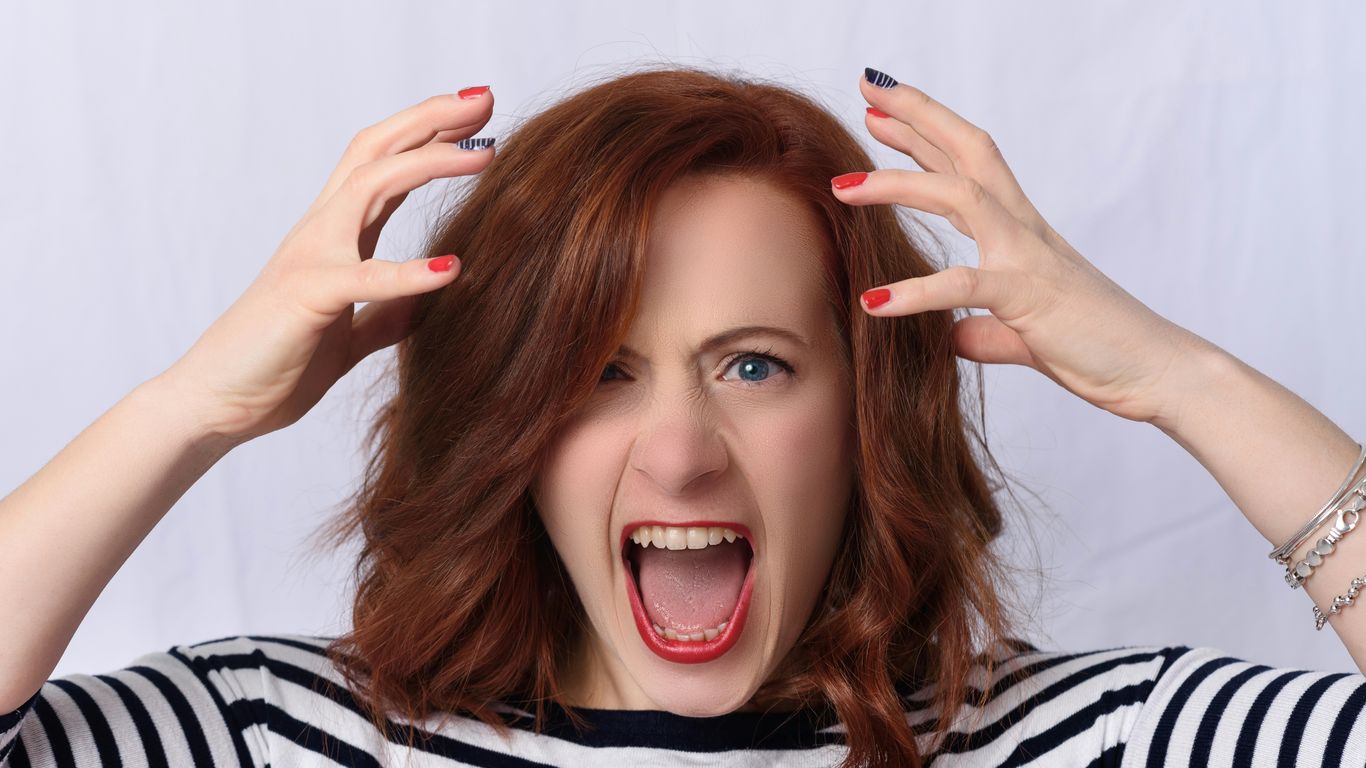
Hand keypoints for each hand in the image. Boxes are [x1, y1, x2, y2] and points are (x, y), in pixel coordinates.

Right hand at [158, 87, 495, 446]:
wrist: (214, 404)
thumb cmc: (272, 365)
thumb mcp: (346, 337)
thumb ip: (384, 315)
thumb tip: (427, 301)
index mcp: (333, 238)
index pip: (384, 165)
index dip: (428, 135)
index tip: (478, 118)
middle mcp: (321, 232)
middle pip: (376, 151)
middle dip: (431, 119)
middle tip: (487, 100)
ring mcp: (311, 258)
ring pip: (370, 185)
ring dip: (430, 163)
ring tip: (485, 158)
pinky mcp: (307, 298)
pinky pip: (363, 278)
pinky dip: (410, 272)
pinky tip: (452, 268)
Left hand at [832, 73, 1213, 424]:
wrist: (1158, 374)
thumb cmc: (1099, 348)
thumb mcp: (1025, 335)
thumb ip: (987, 331)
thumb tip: (955, 337)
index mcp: (1023, 233)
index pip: (970, 166)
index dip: (927, 134)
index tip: (882, 112)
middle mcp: (1025, 231)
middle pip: (968, 151)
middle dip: (917, 115)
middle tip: (868, 88)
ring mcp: (1029, 258)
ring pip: (961, 195)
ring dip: (899, 184)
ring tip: (843, 187)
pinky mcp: (1030, 298)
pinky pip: (965, 286)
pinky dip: (917, 292)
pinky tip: (874, 303)